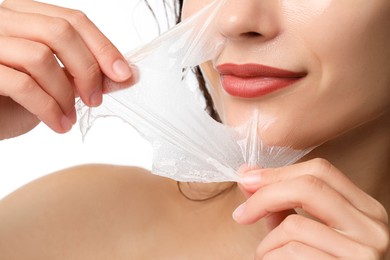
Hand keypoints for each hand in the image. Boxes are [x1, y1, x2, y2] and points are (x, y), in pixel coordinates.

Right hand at [0, 0, 134, 139]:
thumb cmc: (13, 99)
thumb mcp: (55, 83)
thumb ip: (86, 74)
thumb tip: (128, 75)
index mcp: (24, 16)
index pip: (73, 20)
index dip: (103, 47)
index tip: (124, 74)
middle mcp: (3, 20)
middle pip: (60, 32)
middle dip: (87, 70)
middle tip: (95, 99)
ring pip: (41, 57)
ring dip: (65, 94)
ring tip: (69, 117)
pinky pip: (22, 84)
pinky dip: (48, 108)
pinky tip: (58, 125)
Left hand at [235, 158, 389, 258]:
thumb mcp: (302, 230)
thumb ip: (279, 203)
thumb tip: (247, 175)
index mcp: (363, 209)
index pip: (321, 170)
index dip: (278, 172)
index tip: (247, 180)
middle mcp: (371, 227)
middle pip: (308, 187)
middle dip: (265, 196)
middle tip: (241, 214)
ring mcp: (364, 253)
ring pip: (295, 225)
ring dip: (267, 243)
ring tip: (266, 256)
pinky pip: (293, 253)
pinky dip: (272, 258)